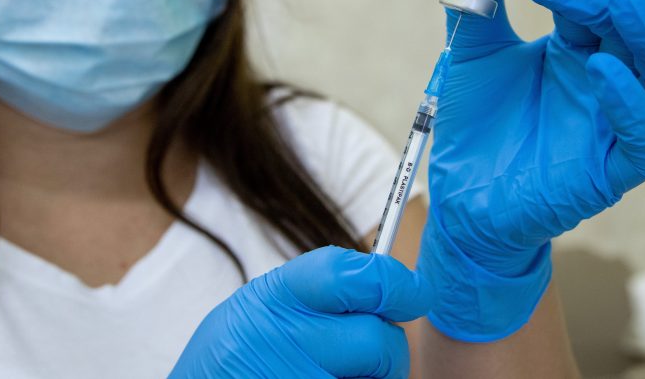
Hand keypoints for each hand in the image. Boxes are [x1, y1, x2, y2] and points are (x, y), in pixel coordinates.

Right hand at [169, 246, 433, 377]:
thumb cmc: (230, 356)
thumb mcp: (257, 305)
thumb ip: (316, 292)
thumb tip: (388, 282)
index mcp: (276, 297)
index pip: (352, 276)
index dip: (394, 281)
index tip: (414, 291)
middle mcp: (287, 339)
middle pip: (378, 340)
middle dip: (388, 346)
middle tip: (373, 350)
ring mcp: (298, 378)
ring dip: (375, 377)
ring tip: (338, 372)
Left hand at [418, 0, 644, 341]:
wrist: (463, 200)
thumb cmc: (480, 127)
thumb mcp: (470, 56)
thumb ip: (470, 0)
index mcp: (581, 47)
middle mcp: (610, 80)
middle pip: (628, 27)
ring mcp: (616, 125)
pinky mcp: (613, 172)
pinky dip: (632, 104)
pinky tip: (600, 71)